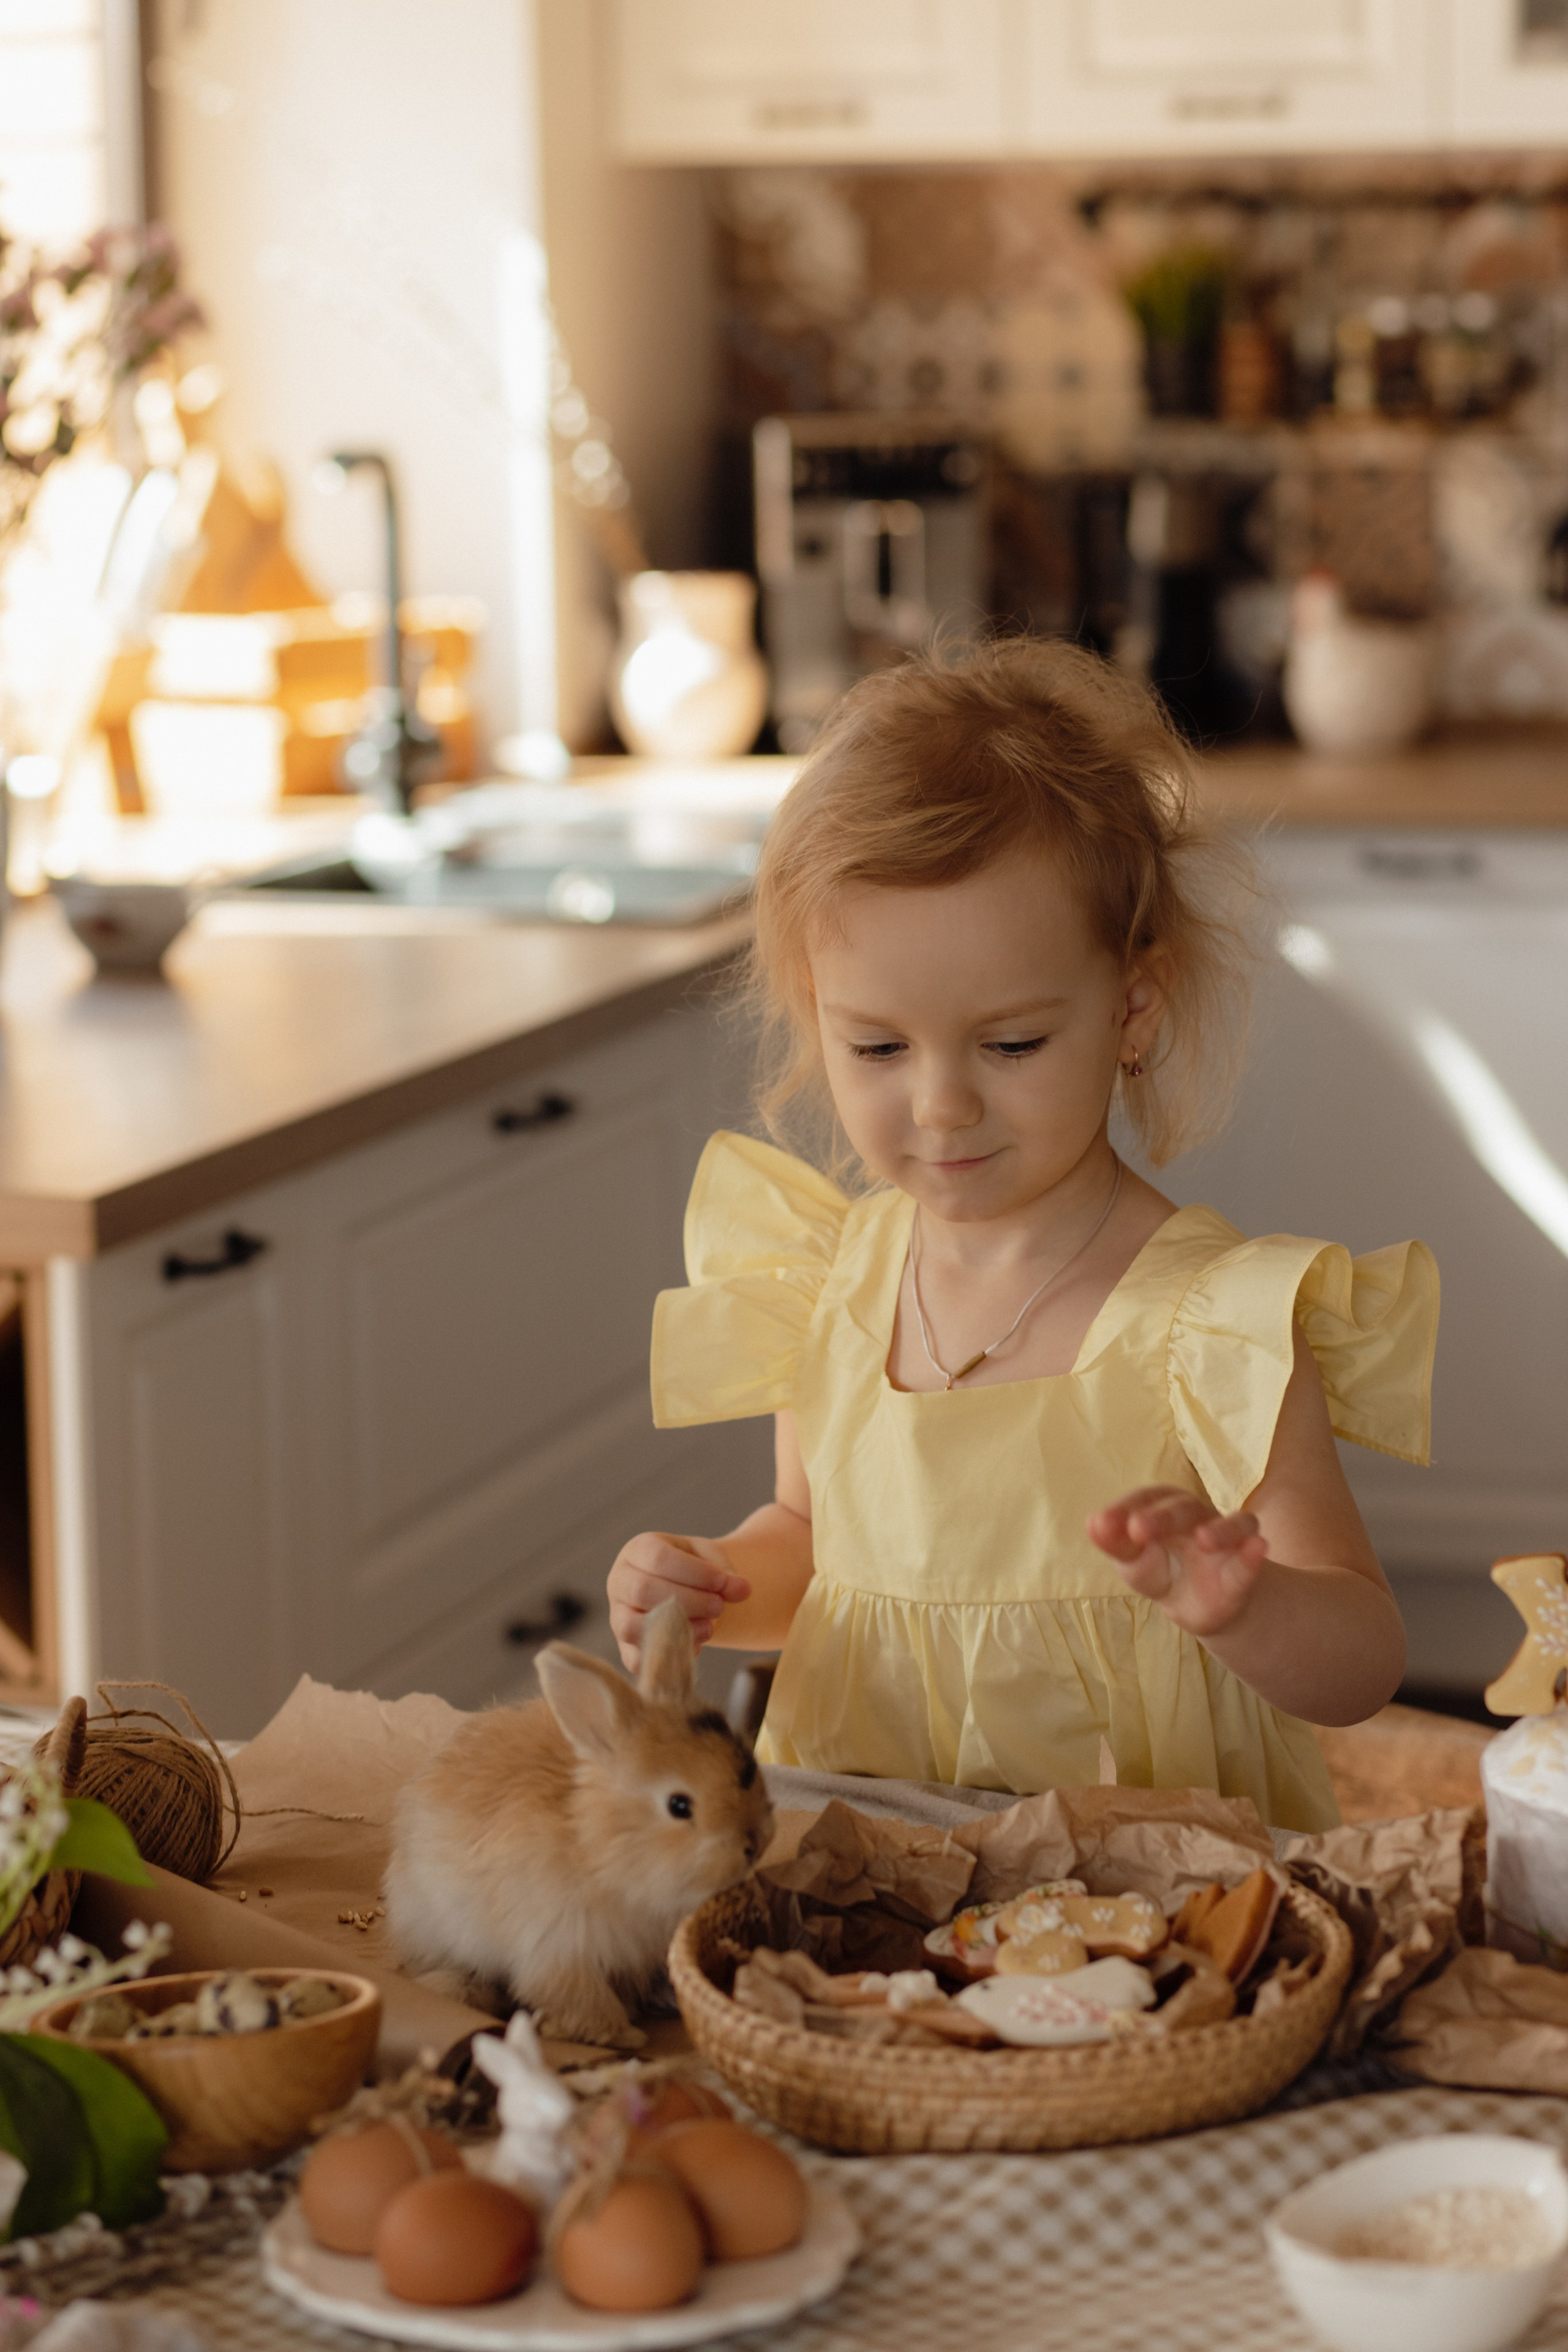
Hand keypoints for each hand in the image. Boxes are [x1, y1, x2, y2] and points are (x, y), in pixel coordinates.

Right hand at [607, 1530, 750, 1670]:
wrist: (686, 1589)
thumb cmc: (695, 1569)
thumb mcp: (711, 1560)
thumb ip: (725, 1573)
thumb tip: (742, 1590)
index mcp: (637, 1550)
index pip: (658, 1558)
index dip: (694, 1572)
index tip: (723, 1582)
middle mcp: (620, 1581)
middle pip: (643, 1591)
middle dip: (689, 1601)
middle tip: (719, 1607)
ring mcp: (618, 1615)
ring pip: (631, 1626)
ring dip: (676, 1629)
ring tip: (709, 1627)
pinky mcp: (624, 1647)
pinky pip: (634, 1659)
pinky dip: (666, 1656)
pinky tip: (695, 1646)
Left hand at [1087, 1486, 1267, 1638]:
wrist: (1202, 1606)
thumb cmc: (1163, 1572)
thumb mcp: (1134, 1563)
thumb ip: (1116, 1544)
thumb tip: (1093, 1523)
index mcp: (1162, 1509)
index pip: (1145, 1500)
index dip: (1126, 1509)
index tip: (1104, 1524)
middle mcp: (1196, 1516)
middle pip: (1182, 1508)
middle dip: (1161, 1517)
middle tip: (1138, 1529)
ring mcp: (1225, 1537)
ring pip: (1231, 1523)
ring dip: (1220, 1530)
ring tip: (1205, 1539)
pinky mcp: (1246, 1563)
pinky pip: (1253, 1553)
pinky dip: (1254, 1551)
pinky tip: (1257, 1548)